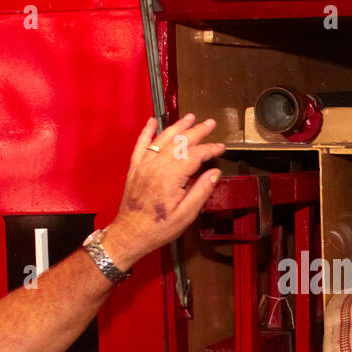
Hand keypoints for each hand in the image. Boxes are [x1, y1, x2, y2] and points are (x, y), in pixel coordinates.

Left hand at [103, 114, 224, 267]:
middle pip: (179, 142)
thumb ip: (201, 191)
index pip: (194, 155)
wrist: (130, 234)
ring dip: (177, 127)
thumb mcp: (186, 215)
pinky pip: (141, 145)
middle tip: (210, 123)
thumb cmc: (159, 228)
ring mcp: (143, 165)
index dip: (209, 149)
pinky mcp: (135, 168)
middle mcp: (156, 167)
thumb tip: (214, 173)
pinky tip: (152, 122)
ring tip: (190, 117)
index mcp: (171, 178)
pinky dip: (146, 132)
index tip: (221, 148)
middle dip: (197, 131)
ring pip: (162, 139)